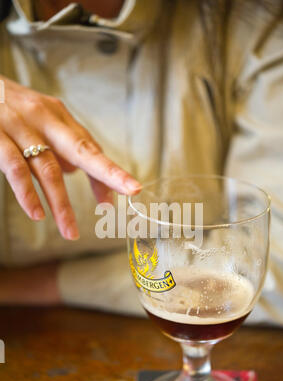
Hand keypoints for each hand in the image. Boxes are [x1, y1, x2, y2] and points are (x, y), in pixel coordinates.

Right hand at [0, 76, 140, 239]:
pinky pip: (15, 169)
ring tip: (71, 232)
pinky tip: (37, 214)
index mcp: (57, 116)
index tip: (129, 191)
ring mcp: (19, 127)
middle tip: (130, 191)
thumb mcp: (37, 119)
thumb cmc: (7, 108)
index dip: (108, 172)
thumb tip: (77, 171)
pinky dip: (27, 194)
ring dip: (61, 204)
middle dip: (108, 172)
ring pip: (47, 169)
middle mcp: (43, 119)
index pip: (89, 146)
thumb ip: (58, 144)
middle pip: (81, 148)